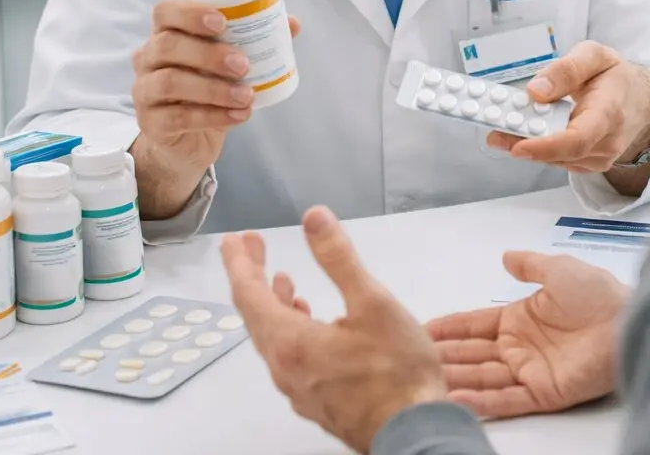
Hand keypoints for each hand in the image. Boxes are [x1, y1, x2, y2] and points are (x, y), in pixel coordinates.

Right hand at [131, 0, 300, 170]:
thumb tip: (293, 23)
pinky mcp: (150, 123)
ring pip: (170, 82)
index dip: (191, 12)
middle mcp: (147, 58)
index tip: (223, 21)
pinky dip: (212, 116)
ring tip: (246, 95)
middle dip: (209, 53)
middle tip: (244, 65)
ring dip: (214, 88)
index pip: (165, 11)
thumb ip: (255, 41)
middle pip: (167, 45)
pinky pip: (177, 117)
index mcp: (165, 33)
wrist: (187, 140)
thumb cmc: (207, 90)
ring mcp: (144, 91)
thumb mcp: (229, 65)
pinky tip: (239, 116)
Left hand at [221, 207, 446, 453]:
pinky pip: (289, 358)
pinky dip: (291, 330)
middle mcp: (284, 368)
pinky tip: (313, 325)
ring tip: (283, 282)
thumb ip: (339, 259)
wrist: (414, 434)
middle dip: (254, 277)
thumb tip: (313, 217)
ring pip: (274, 339)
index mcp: (290, 342)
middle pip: (256, 316)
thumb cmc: (396, 370)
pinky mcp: (317, 402)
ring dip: (274, 305)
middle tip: (255, 249)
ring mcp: (298, 389)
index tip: (234, 239)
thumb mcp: (373, 303)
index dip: (240, 262)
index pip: (249, 295)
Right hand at [428, 251, 628, 418]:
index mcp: (520, 319)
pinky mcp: (544, 392)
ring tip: (426, 382)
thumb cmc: (600, 295)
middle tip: (411, 358)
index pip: (474, 325)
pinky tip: (457, 399)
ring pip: (483, 378)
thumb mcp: (559, 270)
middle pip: (472, 354)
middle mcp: (520, 347)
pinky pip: (507, 399)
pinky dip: (482, 402)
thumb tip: (507, 256)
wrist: (629, 320)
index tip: (422, 329)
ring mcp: (530, 371)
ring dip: (455, 380)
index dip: (449, 327)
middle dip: (443, 356)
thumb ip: (530, 265)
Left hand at [488, 41, 649, 172]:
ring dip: (526, 143)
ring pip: (556, 158)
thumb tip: (536, 90)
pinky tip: (522, 131)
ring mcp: (599, 158)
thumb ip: (567, 69)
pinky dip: (539, 146)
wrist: (643, 101)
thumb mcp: (595, 56)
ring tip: (500, 125)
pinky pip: (559, 159)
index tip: (517, 145)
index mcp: (609, 113)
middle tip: (492, 129)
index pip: (577, 139)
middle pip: (560, 152)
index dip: (545, 146)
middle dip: (522, 141)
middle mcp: (606, 142)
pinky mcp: (590, 163)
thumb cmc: (618, 77)